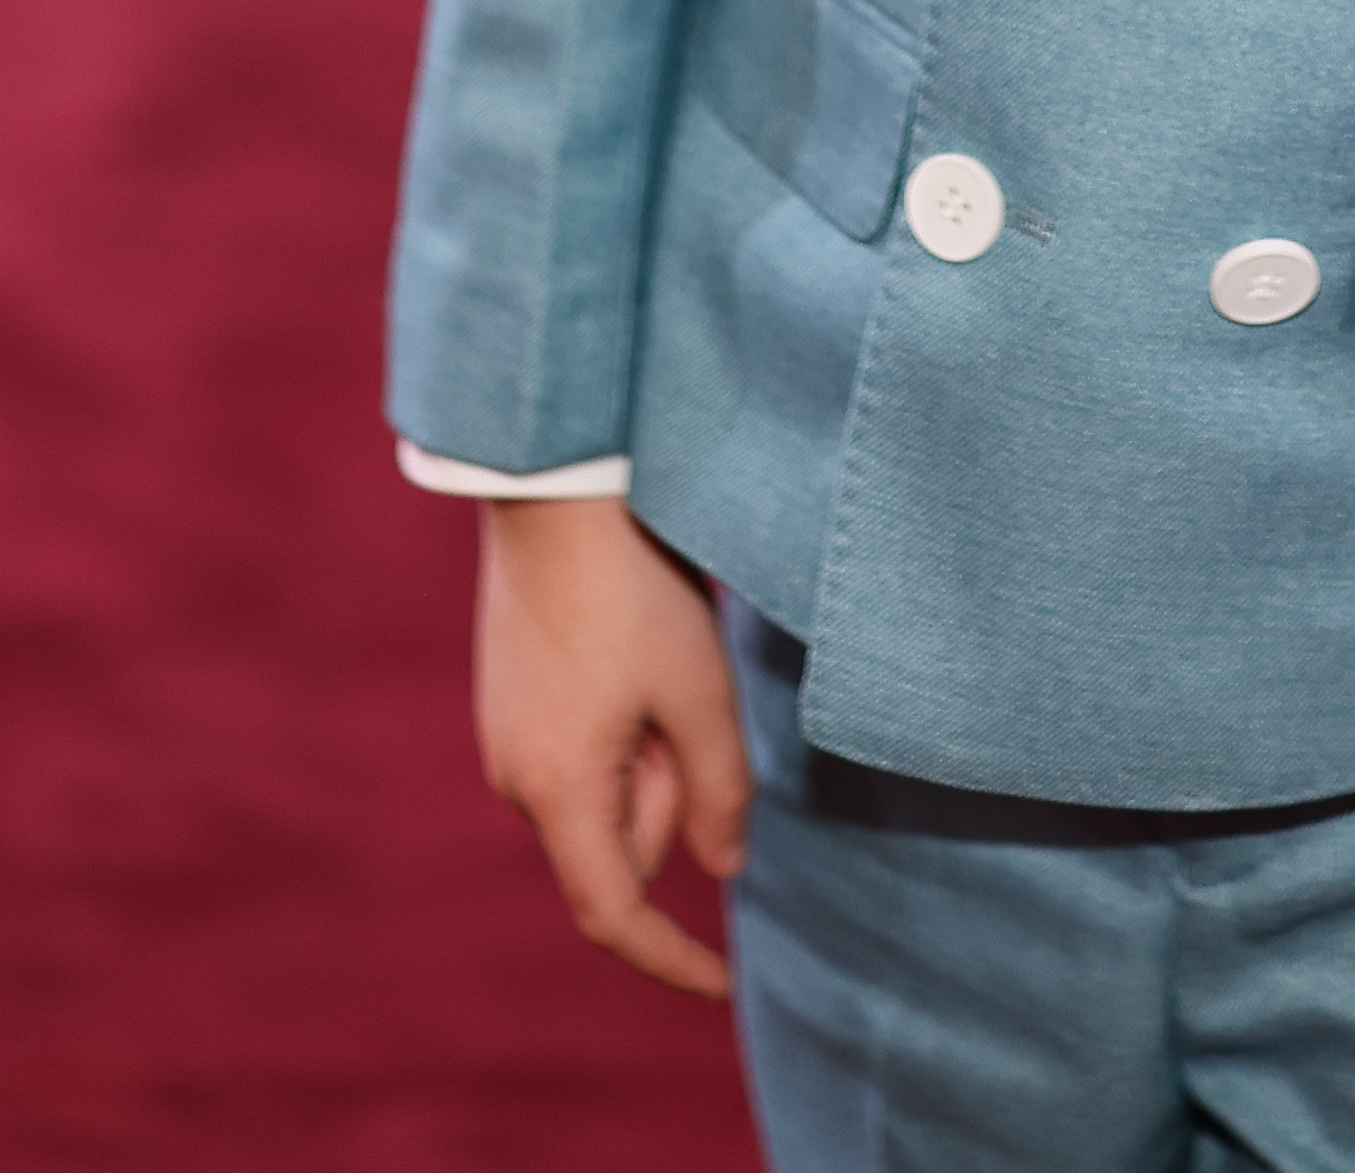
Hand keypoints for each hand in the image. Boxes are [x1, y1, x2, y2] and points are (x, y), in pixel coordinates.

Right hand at [473, 498, 752, 998]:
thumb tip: (725, 870)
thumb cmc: (634, 590)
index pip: (614, 914)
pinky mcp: (510, 701)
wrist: (557, 493)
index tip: (723, 982)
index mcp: (557, 791)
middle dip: (672, 795)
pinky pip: (580, 751)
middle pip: (620, 839)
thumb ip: (720, 792)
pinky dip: (624, 727)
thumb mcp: (700, 691)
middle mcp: (516, 779)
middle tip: (696, 700)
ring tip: (664, 659)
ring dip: (651, 754)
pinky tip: (636, 649)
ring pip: (603, 791)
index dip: (669, 959)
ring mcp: (506, 738)